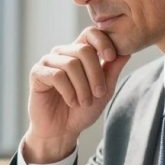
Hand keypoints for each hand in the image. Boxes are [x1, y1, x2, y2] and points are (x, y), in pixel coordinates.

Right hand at [24, 27, 128, 162]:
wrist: (62, 131)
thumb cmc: (82, 110)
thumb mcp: (104, 90)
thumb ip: (112, 70)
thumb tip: (127, 51)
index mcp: (79, 52)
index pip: (90, 33)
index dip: (103, 42)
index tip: (111, 58)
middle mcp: (63, 53)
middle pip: (84, 50)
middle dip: (95, 74)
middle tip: (99, 94)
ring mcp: (48, 61)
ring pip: (71, 64)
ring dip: (82, 87)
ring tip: (83, 102)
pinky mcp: (37, 73)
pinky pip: (56, 76)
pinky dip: (68, 92)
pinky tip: (71, 102)